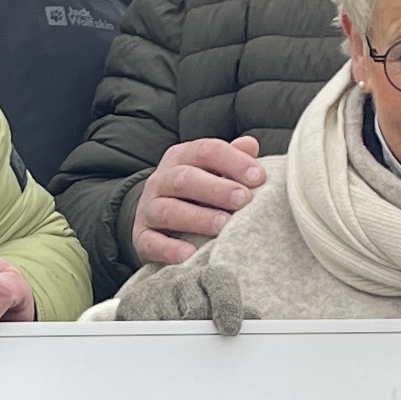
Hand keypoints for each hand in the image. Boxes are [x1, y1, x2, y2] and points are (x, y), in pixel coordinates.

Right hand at [115, 261, 245, 337]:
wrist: (146, 305)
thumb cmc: (189, 309)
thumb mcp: (213, 307)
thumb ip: (234, 311)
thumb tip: (253, 316)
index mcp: (205, 277)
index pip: (220, 280)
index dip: (228, 304)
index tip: (230, 329)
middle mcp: (179, 277)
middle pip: (197, 308)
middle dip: (201, 329)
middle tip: (200, 341)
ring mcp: (154, 289)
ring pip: (172, 322)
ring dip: (179, 339)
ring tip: (179, 341)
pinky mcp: (132, 305)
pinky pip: (148, 328)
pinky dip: (156, 342)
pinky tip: (160, 341)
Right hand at [132, 137, 263, 265]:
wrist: (155, 221)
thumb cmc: (195, 194)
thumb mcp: (211, 172)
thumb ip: (230, 159)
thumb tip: (250, 145)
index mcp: (181, 157)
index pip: (206, 151)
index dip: (233, 161)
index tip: (258, 177)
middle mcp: (161, 180)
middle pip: (186, 179)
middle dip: (217, 189)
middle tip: (244, 200)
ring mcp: (149, 209)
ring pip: (169, 210)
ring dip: (198, 218)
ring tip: (223, 226)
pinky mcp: (142, 237)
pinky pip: (151, 242)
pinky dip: (169, 249)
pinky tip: (190, 255)